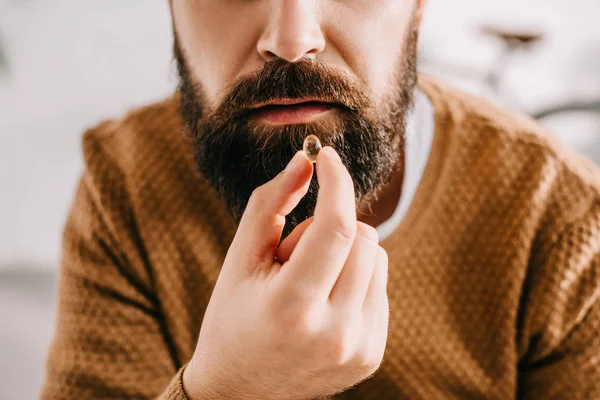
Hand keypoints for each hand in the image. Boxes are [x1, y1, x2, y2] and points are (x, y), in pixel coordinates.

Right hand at [183, 147, 389, 399]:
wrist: (241, 392)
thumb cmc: (232, 318)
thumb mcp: (240, 260)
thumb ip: (270, 204)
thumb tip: (306, 160)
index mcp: (292, 308)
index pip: (335, 228)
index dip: (336, 183)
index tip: (327, 158)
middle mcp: (334, 333)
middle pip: (362, 236)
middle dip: (331, 225)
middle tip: (293, 255)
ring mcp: (358, 347)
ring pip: (376, 256)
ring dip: (345, 252)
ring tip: (308, 282)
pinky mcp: (372, 354)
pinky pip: (380, 285)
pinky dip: (356, 277)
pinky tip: (324, 301)